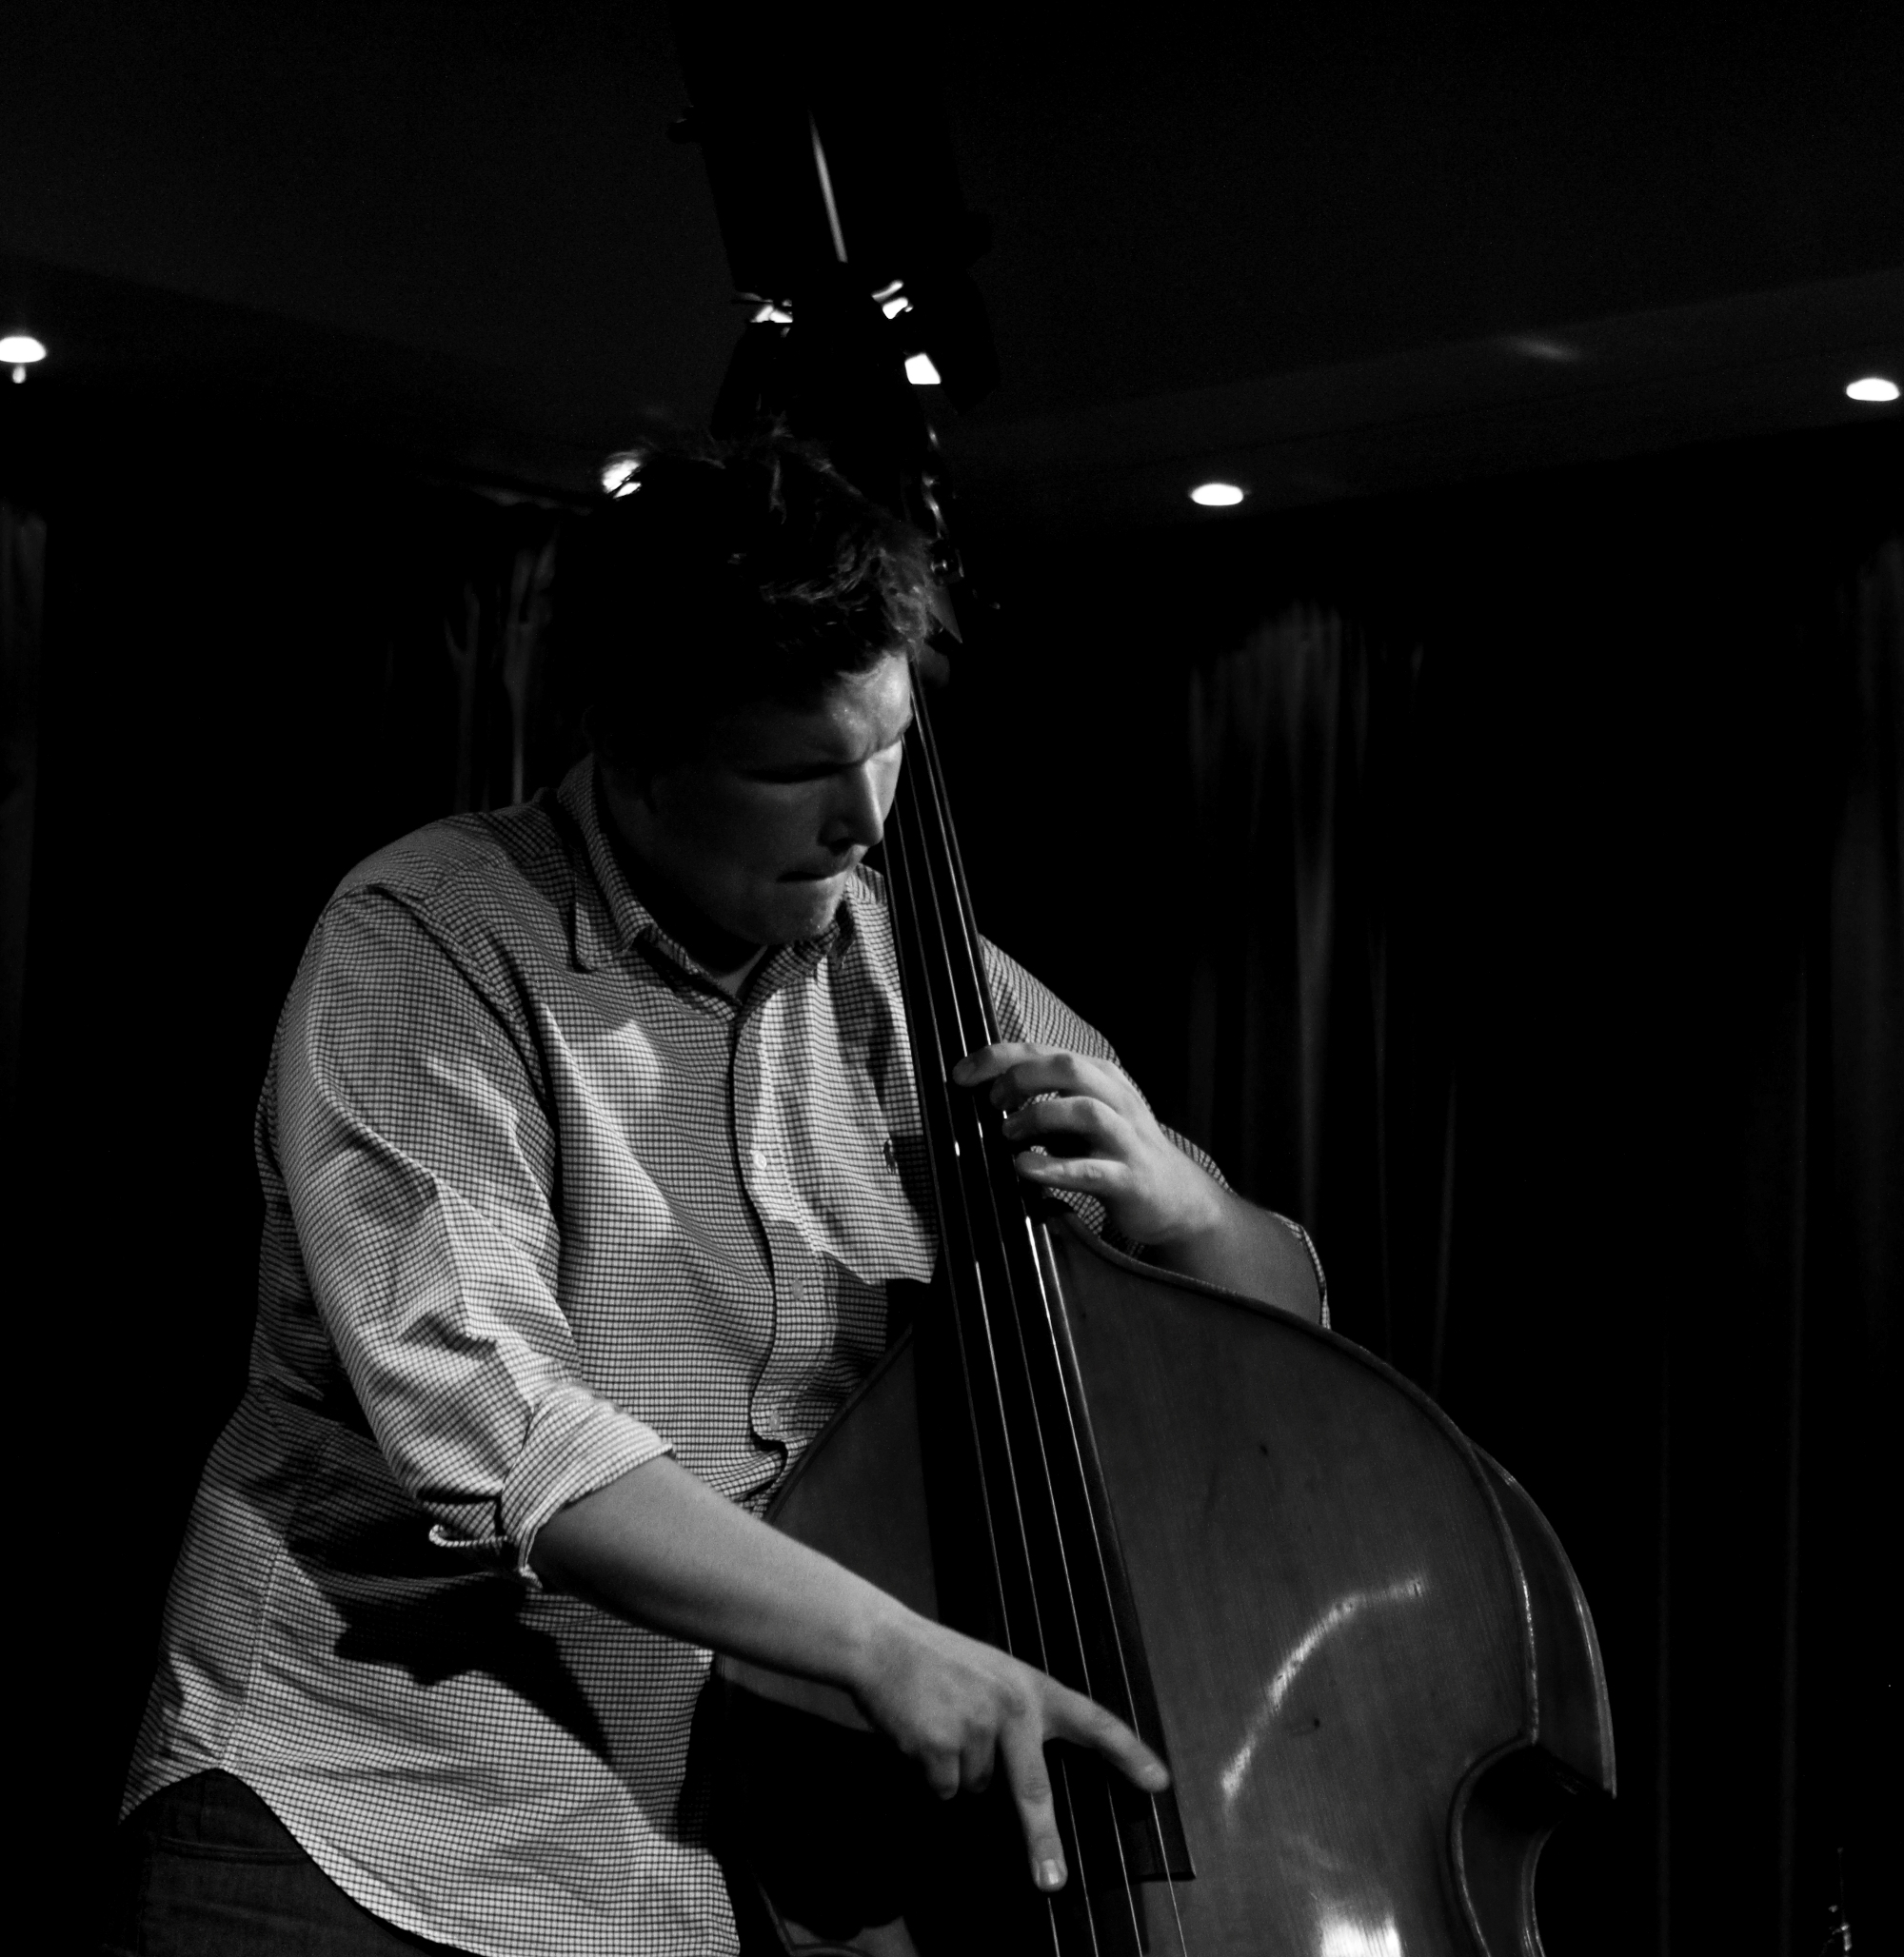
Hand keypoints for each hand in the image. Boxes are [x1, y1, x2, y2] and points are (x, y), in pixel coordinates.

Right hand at [851, 1603, 1169, 1892]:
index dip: (1128, 1753)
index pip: (1093, 1720)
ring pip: (978, 1788)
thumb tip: (1019, 1780)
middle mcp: (1012, 1708)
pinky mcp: (940, 1746)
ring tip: (942, 1723)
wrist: (884, 1643)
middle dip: (1042, 1839)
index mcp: (1033, 1688)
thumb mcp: (995, 1674)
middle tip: (1052, 1881)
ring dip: (960, 1770)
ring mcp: (976, 1728)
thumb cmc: (941, 1661)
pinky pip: (945, 1789)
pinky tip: (921, 1734)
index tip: (1157, 1782)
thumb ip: (1019, 1714)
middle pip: (1034, 1789)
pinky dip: (932, 1775)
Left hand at [952, 1043, 1223, 1248]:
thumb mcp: (1082, 1116)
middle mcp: (1116, 1099)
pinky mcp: (1129, 1178)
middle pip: (1067, 1067)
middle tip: (992, 1102)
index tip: (961, 1074)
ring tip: (1008, 1133)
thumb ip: (1045, 1101)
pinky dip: (1053, 1167)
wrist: (1176, 1197)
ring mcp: (1126, 1138)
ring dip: (1038, 1116)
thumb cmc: (1117, 1151)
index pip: (1043, 1051)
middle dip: (1021, 1078)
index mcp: (1101, 1077)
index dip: (998, 1058)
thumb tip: (985, 1097)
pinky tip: (1024, 1168)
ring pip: (1084, 1110)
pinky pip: (1090, 1169)